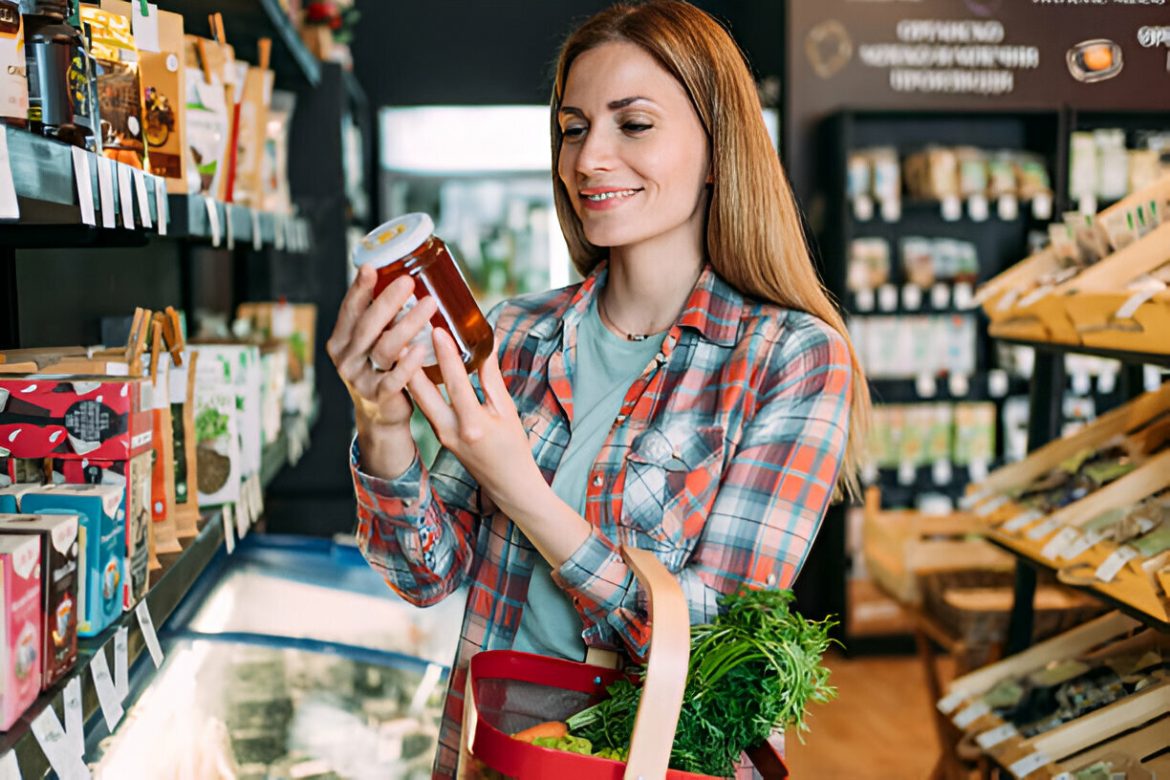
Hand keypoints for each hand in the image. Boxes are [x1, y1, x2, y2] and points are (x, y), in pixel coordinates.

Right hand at [327, 264, 437, 431]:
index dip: (359, 288)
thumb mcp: (372, 344)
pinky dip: (407, 364)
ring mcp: (360, 378)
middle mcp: (346, 358)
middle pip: (367, 325)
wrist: (381, 416)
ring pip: (384, 348)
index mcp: (341, 340)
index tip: (372, 267)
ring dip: (407, 325)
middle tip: (408, 280)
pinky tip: (420, 349)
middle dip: (387, 300)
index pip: (349, 310)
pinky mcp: (378, 396)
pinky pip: (394, 379)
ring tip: (429, 304)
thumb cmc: (381, 370)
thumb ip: (380, 320)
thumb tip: (403, 280)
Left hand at [407, 328, 544, 512]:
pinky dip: (417, 385)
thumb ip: (492, 379)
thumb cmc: (513, 447)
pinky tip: (412, 367)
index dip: (446, 355)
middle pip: (422, 392)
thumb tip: (485, 345)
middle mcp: (451, 431)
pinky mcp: (437, 435)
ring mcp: (441, 435)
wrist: (508, 483)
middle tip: (400, 332)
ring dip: (408, 371)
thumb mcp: (507, 410)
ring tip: (401, 344)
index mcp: (473, 424)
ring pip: (418, 399)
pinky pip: (423, 406)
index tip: (437, 329)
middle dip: (410, 361)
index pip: (455, 383)